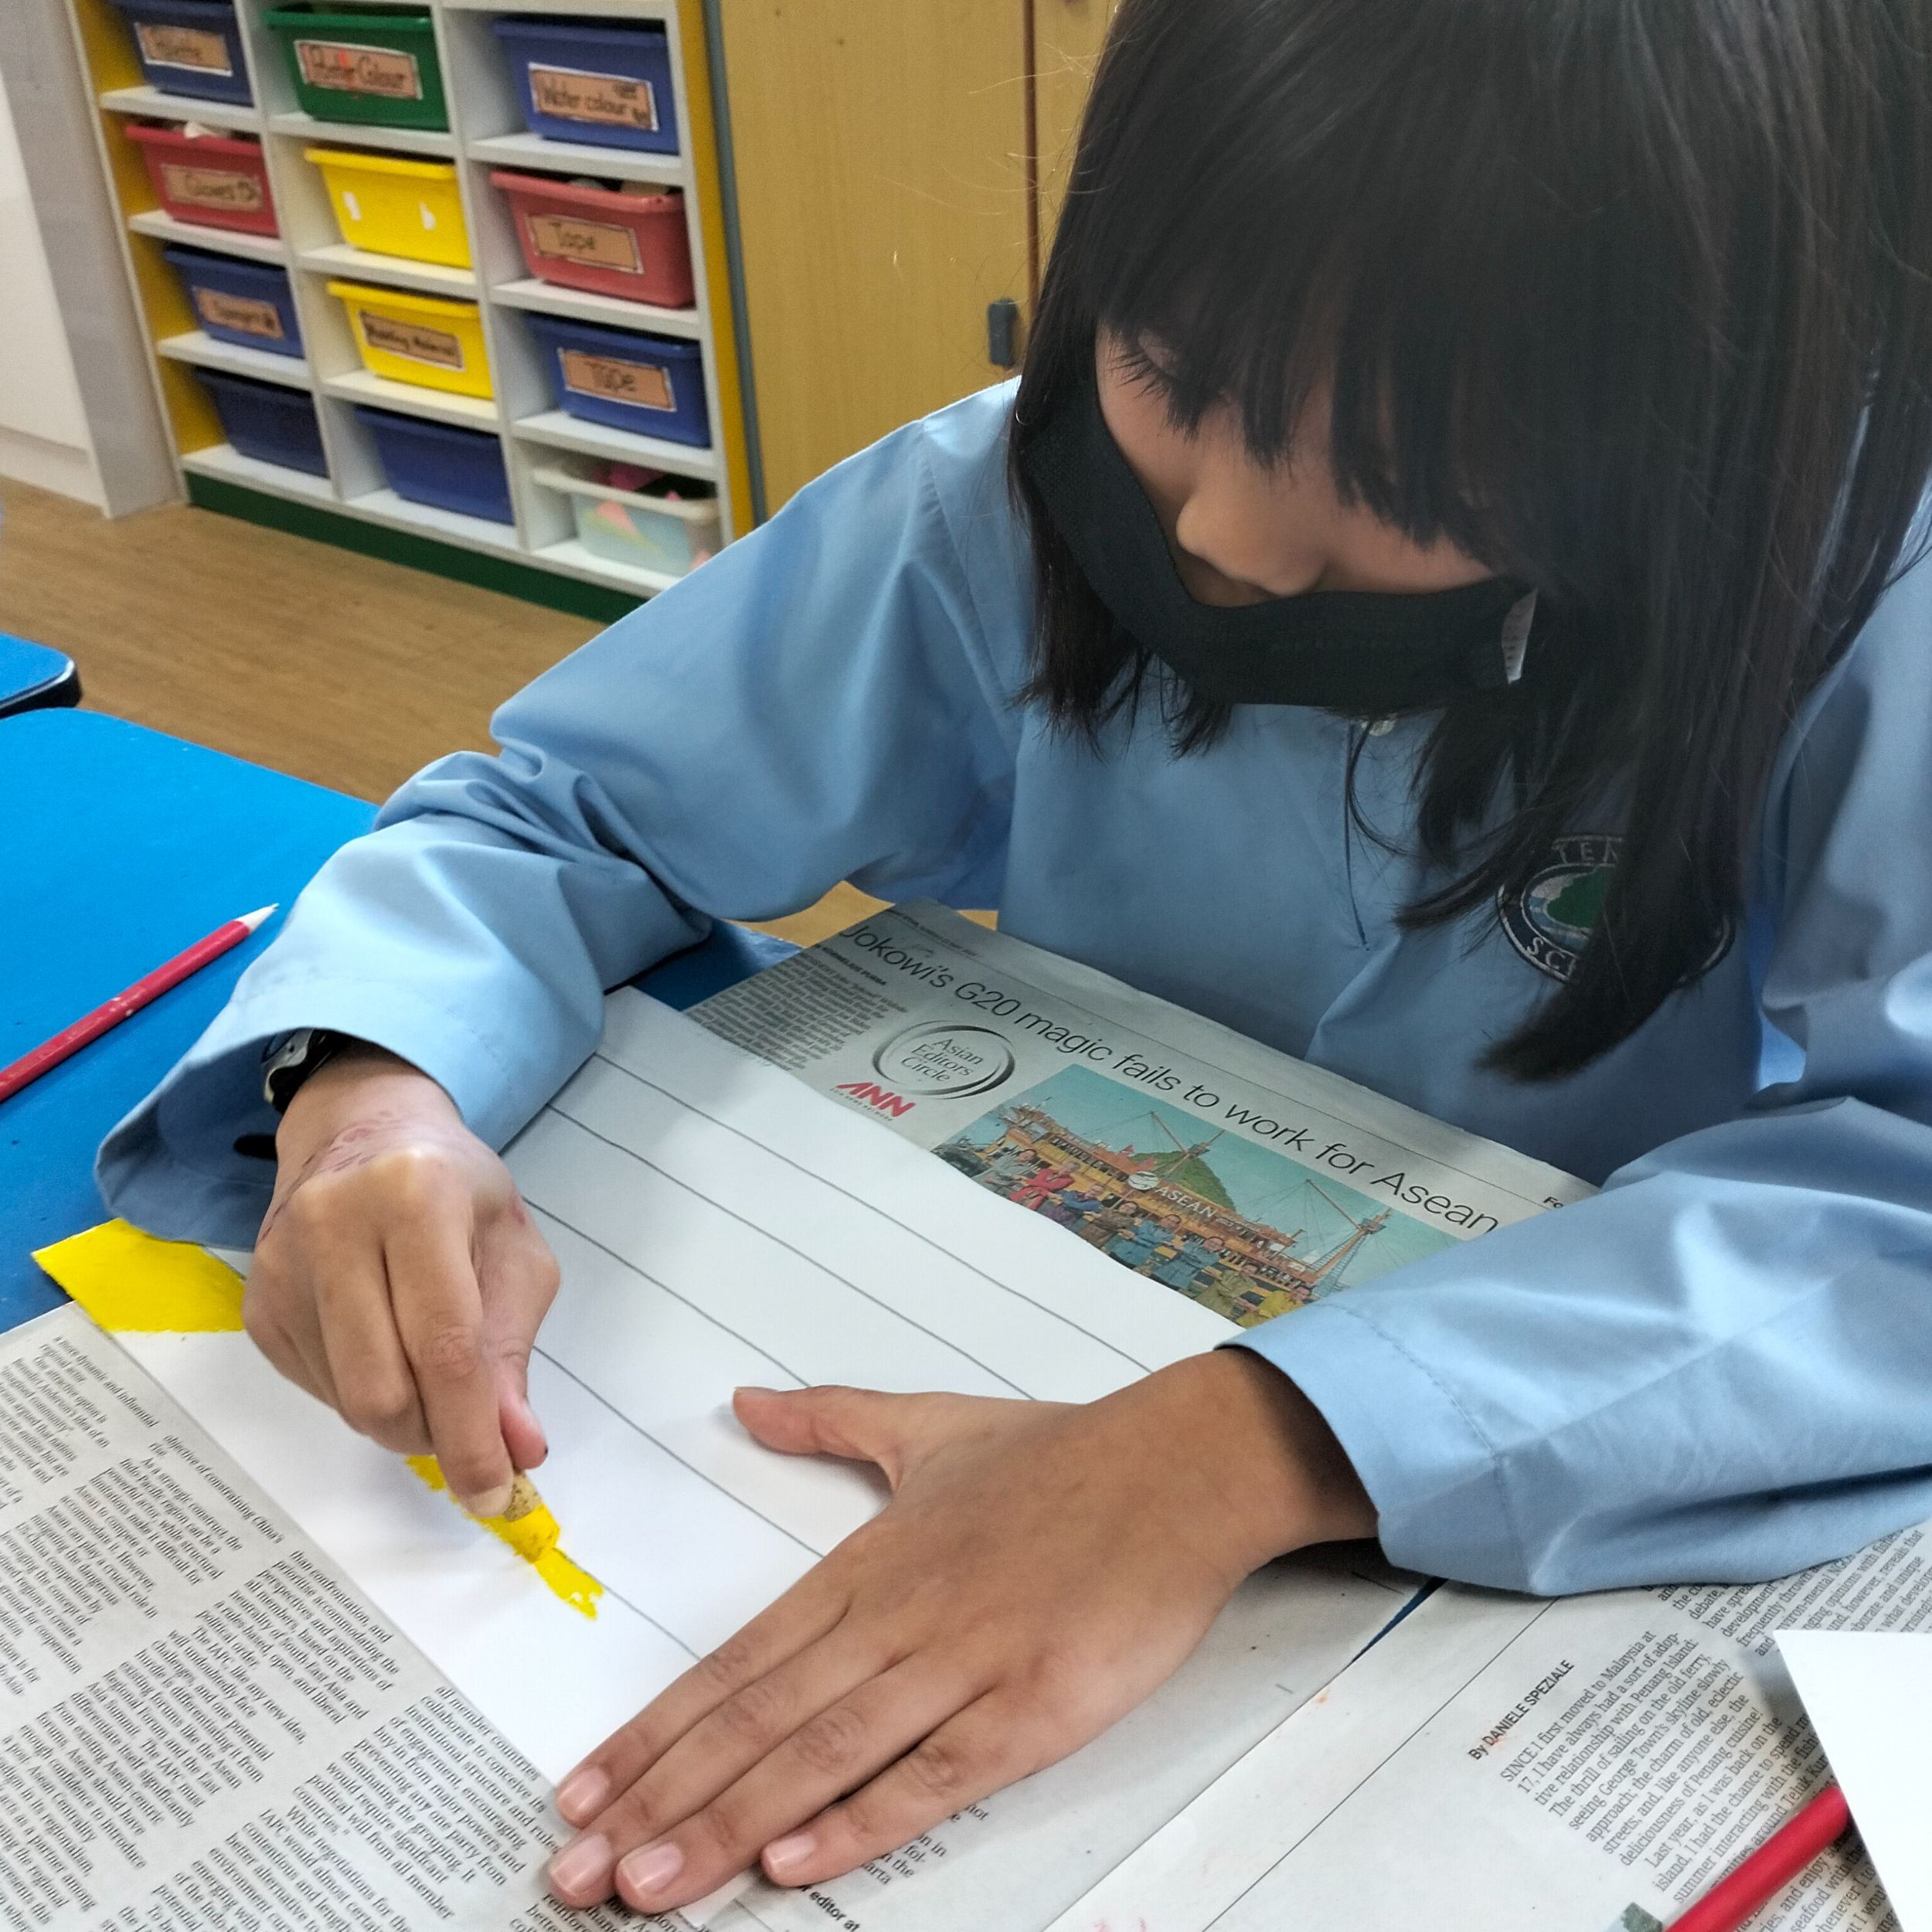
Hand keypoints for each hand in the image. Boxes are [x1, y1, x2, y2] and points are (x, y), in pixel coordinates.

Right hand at [245, 1043, 560, 1514]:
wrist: (364, 1132)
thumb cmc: (458, 1190)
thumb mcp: (513, 1252)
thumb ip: (513, 1353)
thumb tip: (518, 1450)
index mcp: (415, 1197)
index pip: (444, 1345)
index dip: (471, 1433)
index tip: (496, 1492)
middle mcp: (333, 1223)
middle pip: (382, 1388)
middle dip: (435, 1435)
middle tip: (469, 1433)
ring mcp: (282, 1265)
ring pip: (346, 1400)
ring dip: (402, 1419)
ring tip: (431, 1369)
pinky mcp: (255, 1302)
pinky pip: (316, 1388)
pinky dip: (362, 1394)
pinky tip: (383, 1343)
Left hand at [544, 1350, 1373, 1914]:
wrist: (1179, 1468)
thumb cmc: (1060, 1455)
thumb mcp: (928, 1424)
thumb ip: (830, 1419)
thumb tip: (747, 1402)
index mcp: (868, 1563)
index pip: (735, 1661)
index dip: (654, 1731)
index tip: (584, 1786)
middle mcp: (898, 1617)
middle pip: (757, 1720)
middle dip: (658, 1801)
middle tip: (574, 1866)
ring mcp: (964, 1665)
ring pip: (822, 1754)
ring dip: (726, 1825)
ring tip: (646, 1884)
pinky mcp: (1033, 1709)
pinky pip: (933, 1776)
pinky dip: (861, 1819)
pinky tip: (793, 1863)